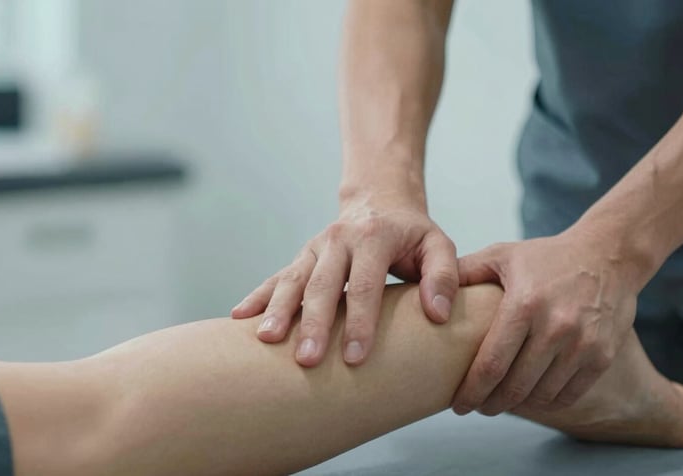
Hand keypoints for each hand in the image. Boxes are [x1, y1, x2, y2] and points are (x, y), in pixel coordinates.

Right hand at [231, 192, 458, 366]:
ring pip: (292, 279)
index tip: (354, 357)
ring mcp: (315, 248)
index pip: (364, 284)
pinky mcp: (302, 257)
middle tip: (306, 360)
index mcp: (373, 237)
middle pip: (322, 284)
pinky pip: (277, 276)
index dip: (359, 322)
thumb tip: (437, 314)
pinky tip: (239, 318)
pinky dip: (258, 296)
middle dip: (312, 323)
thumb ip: (444, 276)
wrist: (380, 201)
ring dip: (277, 309)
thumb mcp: (438, 245)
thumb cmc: (413, 233)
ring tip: (266, 339)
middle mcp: (338, 239)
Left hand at [451, 228, 639, 415]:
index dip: (471, 391)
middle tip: (476, 407)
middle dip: (490, 404)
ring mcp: (583, 344)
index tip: (458, 404)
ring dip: (517, 405)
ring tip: (500, 402)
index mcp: (524, 304)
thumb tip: (428, 292)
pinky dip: (546, 401)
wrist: (607, 255)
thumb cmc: (546, 257)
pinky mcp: (603, 355)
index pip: (491, 364)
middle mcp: (556, 327)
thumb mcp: (501, 255)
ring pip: (541, 395)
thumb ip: (464, 272)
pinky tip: (530, 396)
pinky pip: (569, 394)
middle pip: (515, 386)